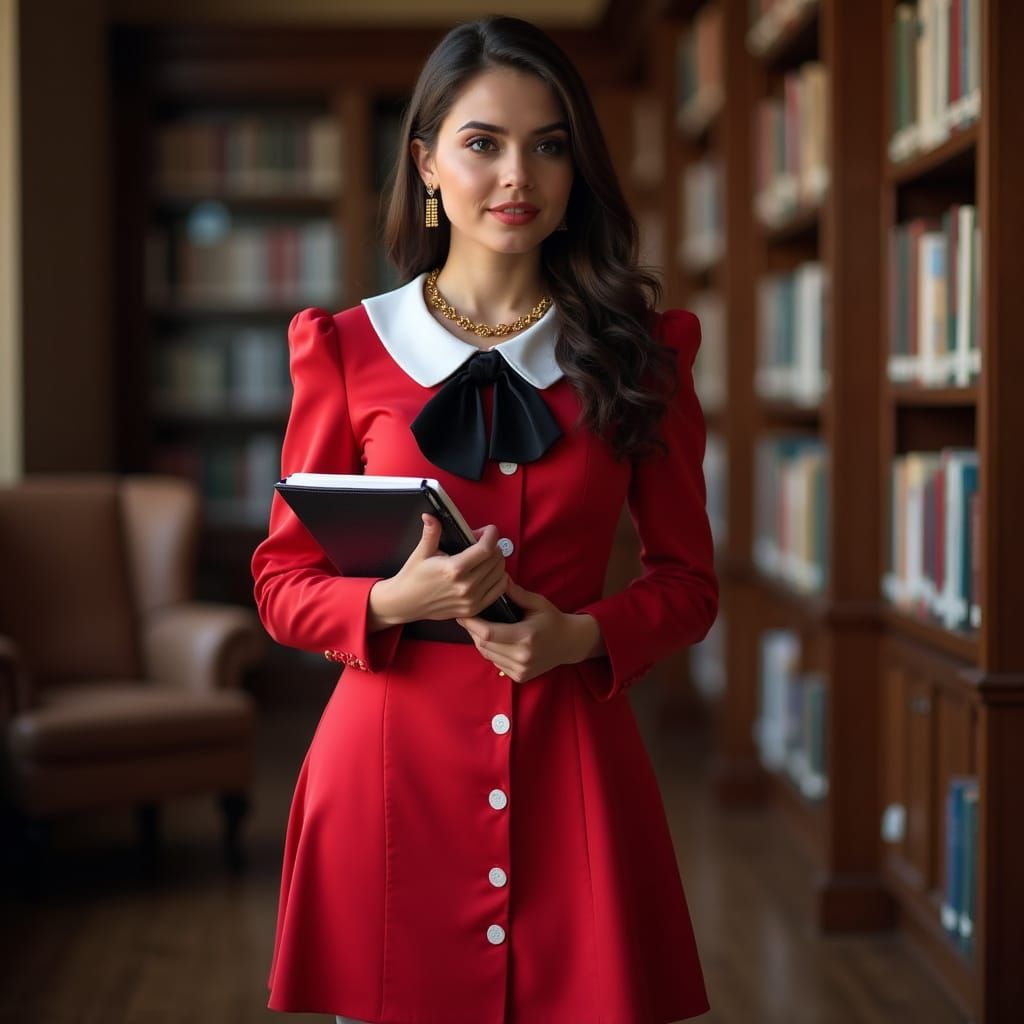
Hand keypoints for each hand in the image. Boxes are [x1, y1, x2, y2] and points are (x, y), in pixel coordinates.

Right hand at [373, 514, 509, 625]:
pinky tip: (489, 571)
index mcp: (454, 569)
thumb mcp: (421, 553)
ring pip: (501, 573)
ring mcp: (471, 599)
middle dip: (493, 545)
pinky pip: (499, 590)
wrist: (405, 603)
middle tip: (481, 542)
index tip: (489, 530)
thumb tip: (430, 516)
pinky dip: (500, 578)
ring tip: (485, 556)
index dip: (492, 534)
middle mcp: (466, 586)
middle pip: (496, 559)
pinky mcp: (473, 609)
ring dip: (497, 560)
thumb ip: (431, 533)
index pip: (486, 548)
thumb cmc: (413, 578)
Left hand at [455, 579, 582, 682]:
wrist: (569, 643)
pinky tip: (492, 640)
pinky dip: (490, 651)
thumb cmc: (552, 620)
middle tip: (467, 617)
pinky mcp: (519, 677)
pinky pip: (495, 663)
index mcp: (526, 636)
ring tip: (476, 627)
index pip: (489, 633)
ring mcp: (521, 669)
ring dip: (479, 641)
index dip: (472, 624)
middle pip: (484, 645)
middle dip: (472, 631)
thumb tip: (499, 579)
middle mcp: (522, 656)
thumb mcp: (537, 603)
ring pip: (487, 655)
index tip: (463, 613)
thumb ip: (517, 593)